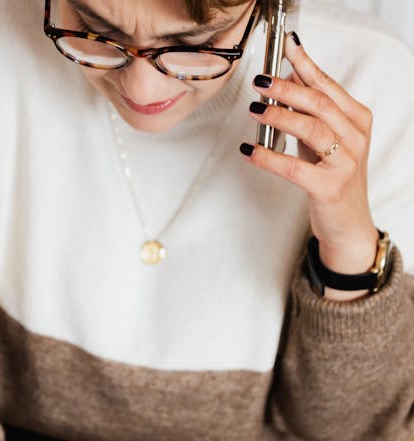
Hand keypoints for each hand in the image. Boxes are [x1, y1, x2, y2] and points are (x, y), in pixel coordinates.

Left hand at [242, 32, 377, 299]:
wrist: (348, 223)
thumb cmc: (334, 179)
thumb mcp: (324, 141)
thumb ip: (310, 113)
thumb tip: (286, 81)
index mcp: (358, 120)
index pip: (329, 86)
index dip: (306, 65)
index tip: (287, 49)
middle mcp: (356, 138)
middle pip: (319, 102)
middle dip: (286, 88)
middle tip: (261, 83)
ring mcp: (345, 163)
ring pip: (311, 128)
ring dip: (279, 115)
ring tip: (255, 110)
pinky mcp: (329, 187)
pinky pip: (294, 168)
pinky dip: (268, 157)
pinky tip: (250, 151)